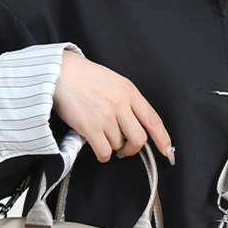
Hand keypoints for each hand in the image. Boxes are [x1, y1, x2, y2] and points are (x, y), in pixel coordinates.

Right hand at [53, 50, 173, 164]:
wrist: (59, 72)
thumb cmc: (84, 77)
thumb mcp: (114, 82)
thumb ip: (127, 101)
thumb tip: (136, 125)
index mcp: (129, 91)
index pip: (153, 120)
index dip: (163, 139)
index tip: (167, 151)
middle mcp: (120, 104)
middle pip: (139, 139)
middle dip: (133, 148)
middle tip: (125, 148)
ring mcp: (105, 116)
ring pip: (119, 145)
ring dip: (112, 146)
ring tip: (102, 135)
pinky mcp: (90, 127)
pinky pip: (104, 151)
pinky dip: (103, 154)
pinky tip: (98, 147)